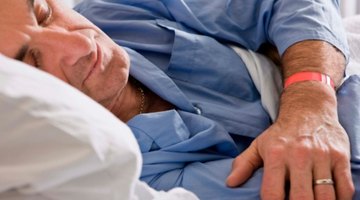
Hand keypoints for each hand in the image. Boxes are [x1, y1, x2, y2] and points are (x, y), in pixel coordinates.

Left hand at [226, 104, 353, 198]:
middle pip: (301, 199)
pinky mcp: (340, 157)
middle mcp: (299, 156)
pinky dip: (340, 199)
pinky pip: (345, 188)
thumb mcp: (259, 145)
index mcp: (276, 155)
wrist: (309, 109)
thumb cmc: (281, 133)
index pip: (273, 194)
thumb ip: (244, 164)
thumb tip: (230, 183)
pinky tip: (330, 199)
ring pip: (325, 197)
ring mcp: (322, 156)